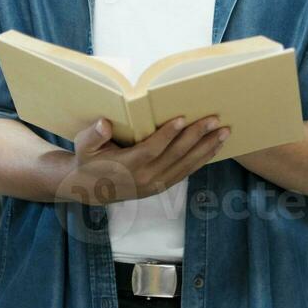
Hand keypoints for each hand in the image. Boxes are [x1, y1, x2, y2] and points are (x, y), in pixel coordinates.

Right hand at [55, 116, 229, 205]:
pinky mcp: (163, 185)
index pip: (151, 150)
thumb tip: (103, 124)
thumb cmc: (89, 161)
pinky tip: (215, 146)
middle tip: (213, 120)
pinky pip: (187, 172)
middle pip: (176, 156)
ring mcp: (157, 184)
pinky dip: (203, 159)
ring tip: (224, 132)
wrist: (92, 189)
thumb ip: (92, 136)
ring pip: (187, 165)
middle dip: (196, 137)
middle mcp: (146, 177)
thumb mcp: (83, 147)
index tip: (182, 119)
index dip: (167, 135)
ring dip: (207, 148)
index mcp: (128, 166)